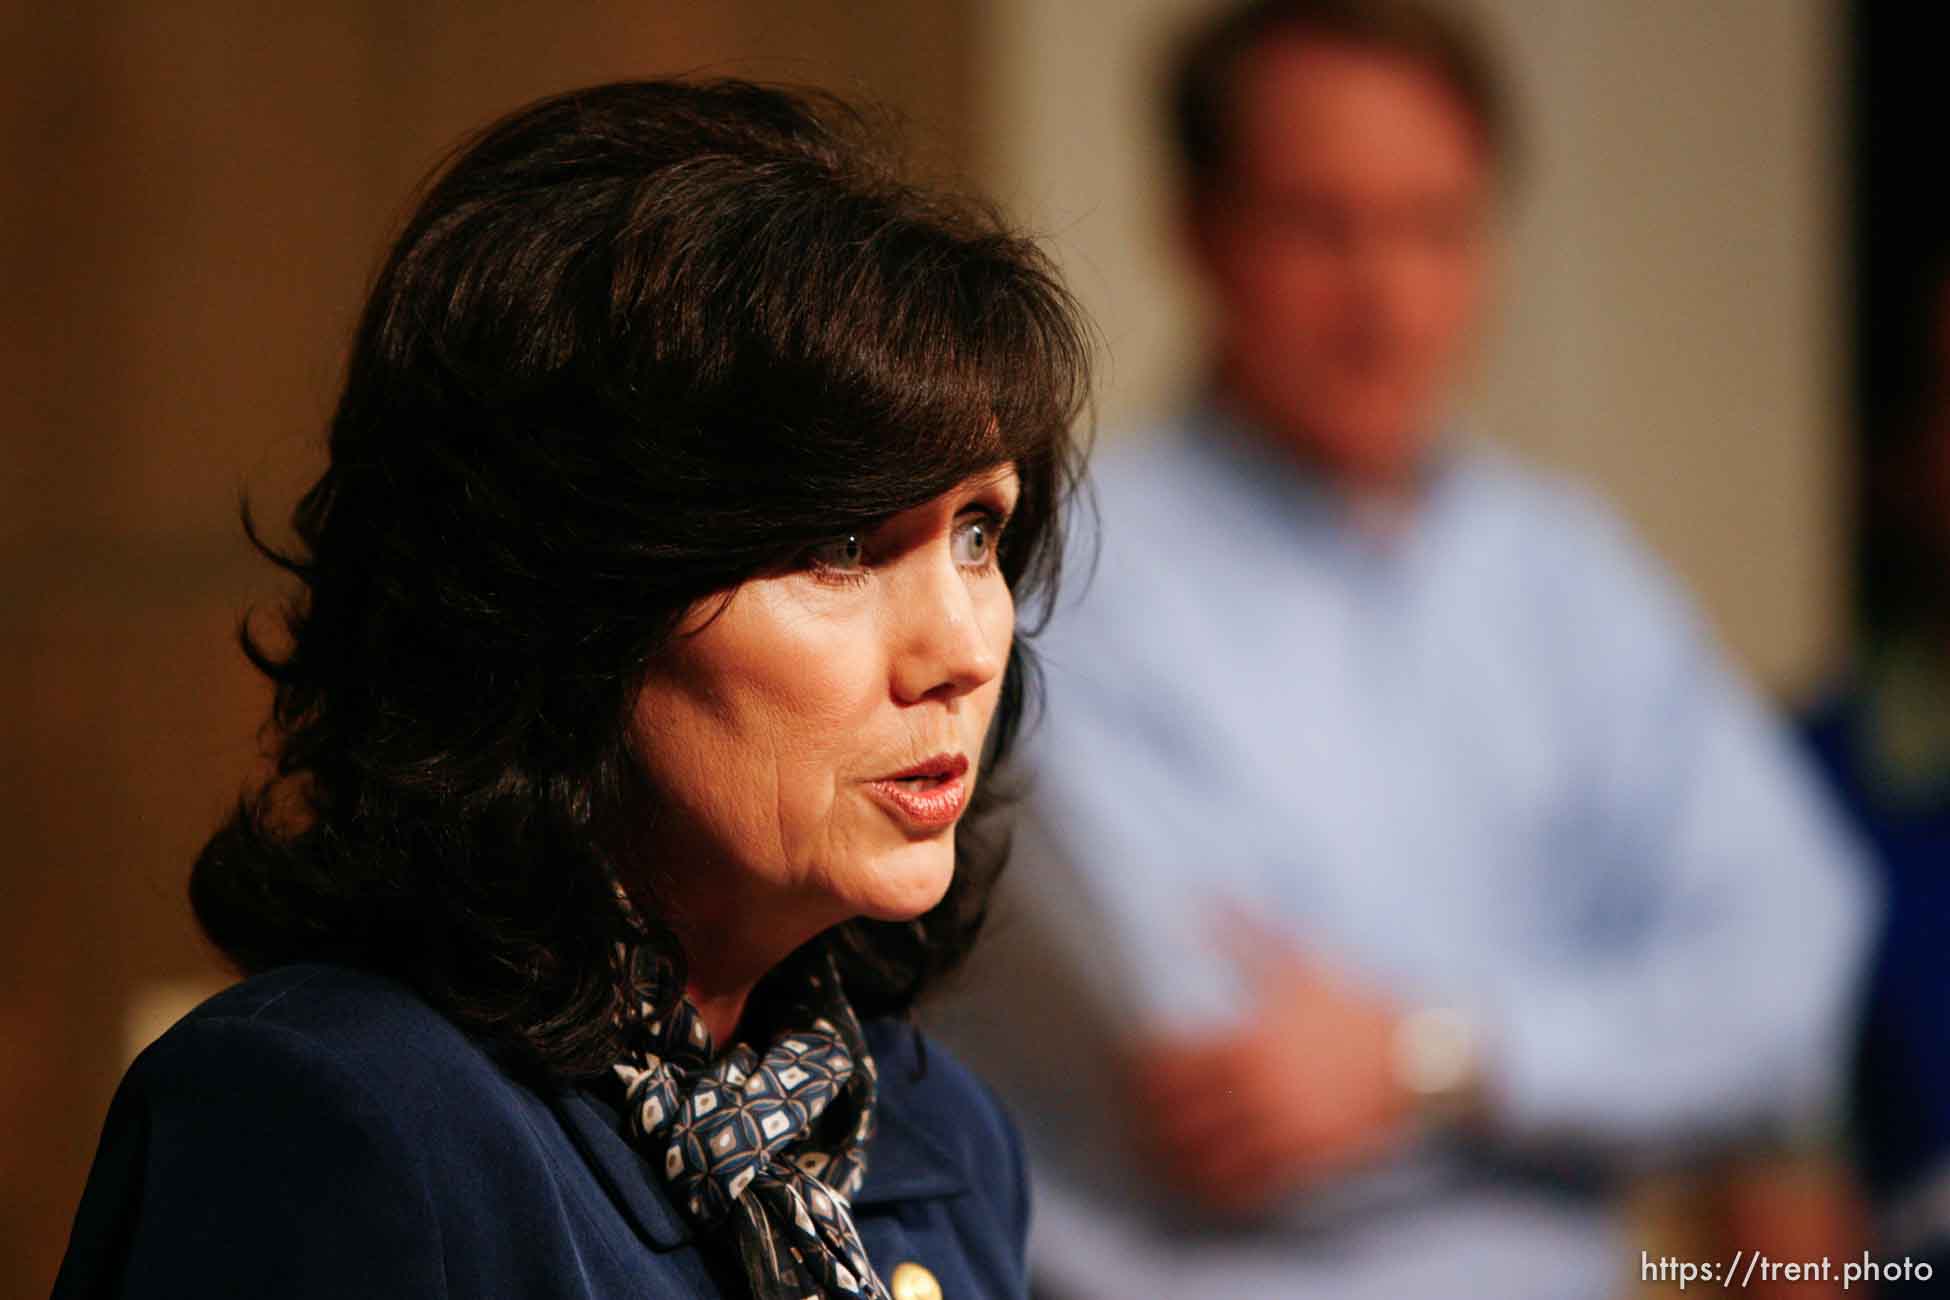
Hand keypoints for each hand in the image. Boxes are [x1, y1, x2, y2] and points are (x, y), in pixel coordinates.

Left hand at [1126, 916, 1414, 1215]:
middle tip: (1134, 1114)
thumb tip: (1199, 896)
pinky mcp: (1306, 1162)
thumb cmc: (1352, 1003)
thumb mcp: (1296, 961)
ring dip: (1174, 1157)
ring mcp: (1283, 1131)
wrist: (1418, 1056)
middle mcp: (1260, 1091)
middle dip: (1148, 1116)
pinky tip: (1203, 1180)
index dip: (1140, 1070)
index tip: (1130, 1068)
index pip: (1169, 1065)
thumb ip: (1241, 931)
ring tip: (1158, 1151)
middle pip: (1177, 1116)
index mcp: (1249, 1041)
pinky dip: (1216, 1188)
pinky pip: (1247, 1187)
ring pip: (1205, 1158)